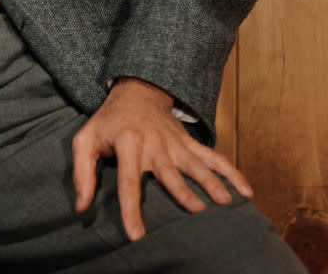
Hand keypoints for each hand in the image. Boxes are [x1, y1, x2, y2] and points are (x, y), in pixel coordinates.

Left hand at [72, 77, 252, 240]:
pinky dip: (231, 171)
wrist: (135, 91)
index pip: (128, 182)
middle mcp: (154, 143)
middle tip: (197, 213)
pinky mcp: (188, 142)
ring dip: (211, 181)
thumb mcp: (86, 140)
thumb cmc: (108, 122)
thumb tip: (81, 207)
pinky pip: (212, 156)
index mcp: (128, 144)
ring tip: (226, 202)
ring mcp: (175, 142)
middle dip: (183, 192)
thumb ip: (82, 173)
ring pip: (195, 164)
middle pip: (169, 172)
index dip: (131, 209)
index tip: (137, 235)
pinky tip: (246, 190)